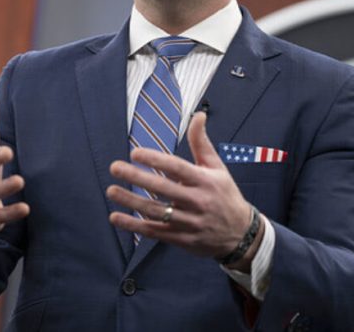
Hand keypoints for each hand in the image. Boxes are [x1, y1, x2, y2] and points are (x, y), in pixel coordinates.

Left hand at [107, 112, 257, 262]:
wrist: (242, 235)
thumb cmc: (225, 195)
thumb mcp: (217, 168)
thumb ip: (201, 142)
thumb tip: (198, 115)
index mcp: (205, 181)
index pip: (177, 168)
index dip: (156, 159)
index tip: (135, 153)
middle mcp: (197, 201)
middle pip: (163, 188)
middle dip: (137, 177)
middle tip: (115, 168)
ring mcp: (189, 222)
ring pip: (155, 211)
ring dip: (131, 201)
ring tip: (111, 190)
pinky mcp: (181, 238)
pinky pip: (154, 231)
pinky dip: (133, 225)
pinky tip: (116, 217)